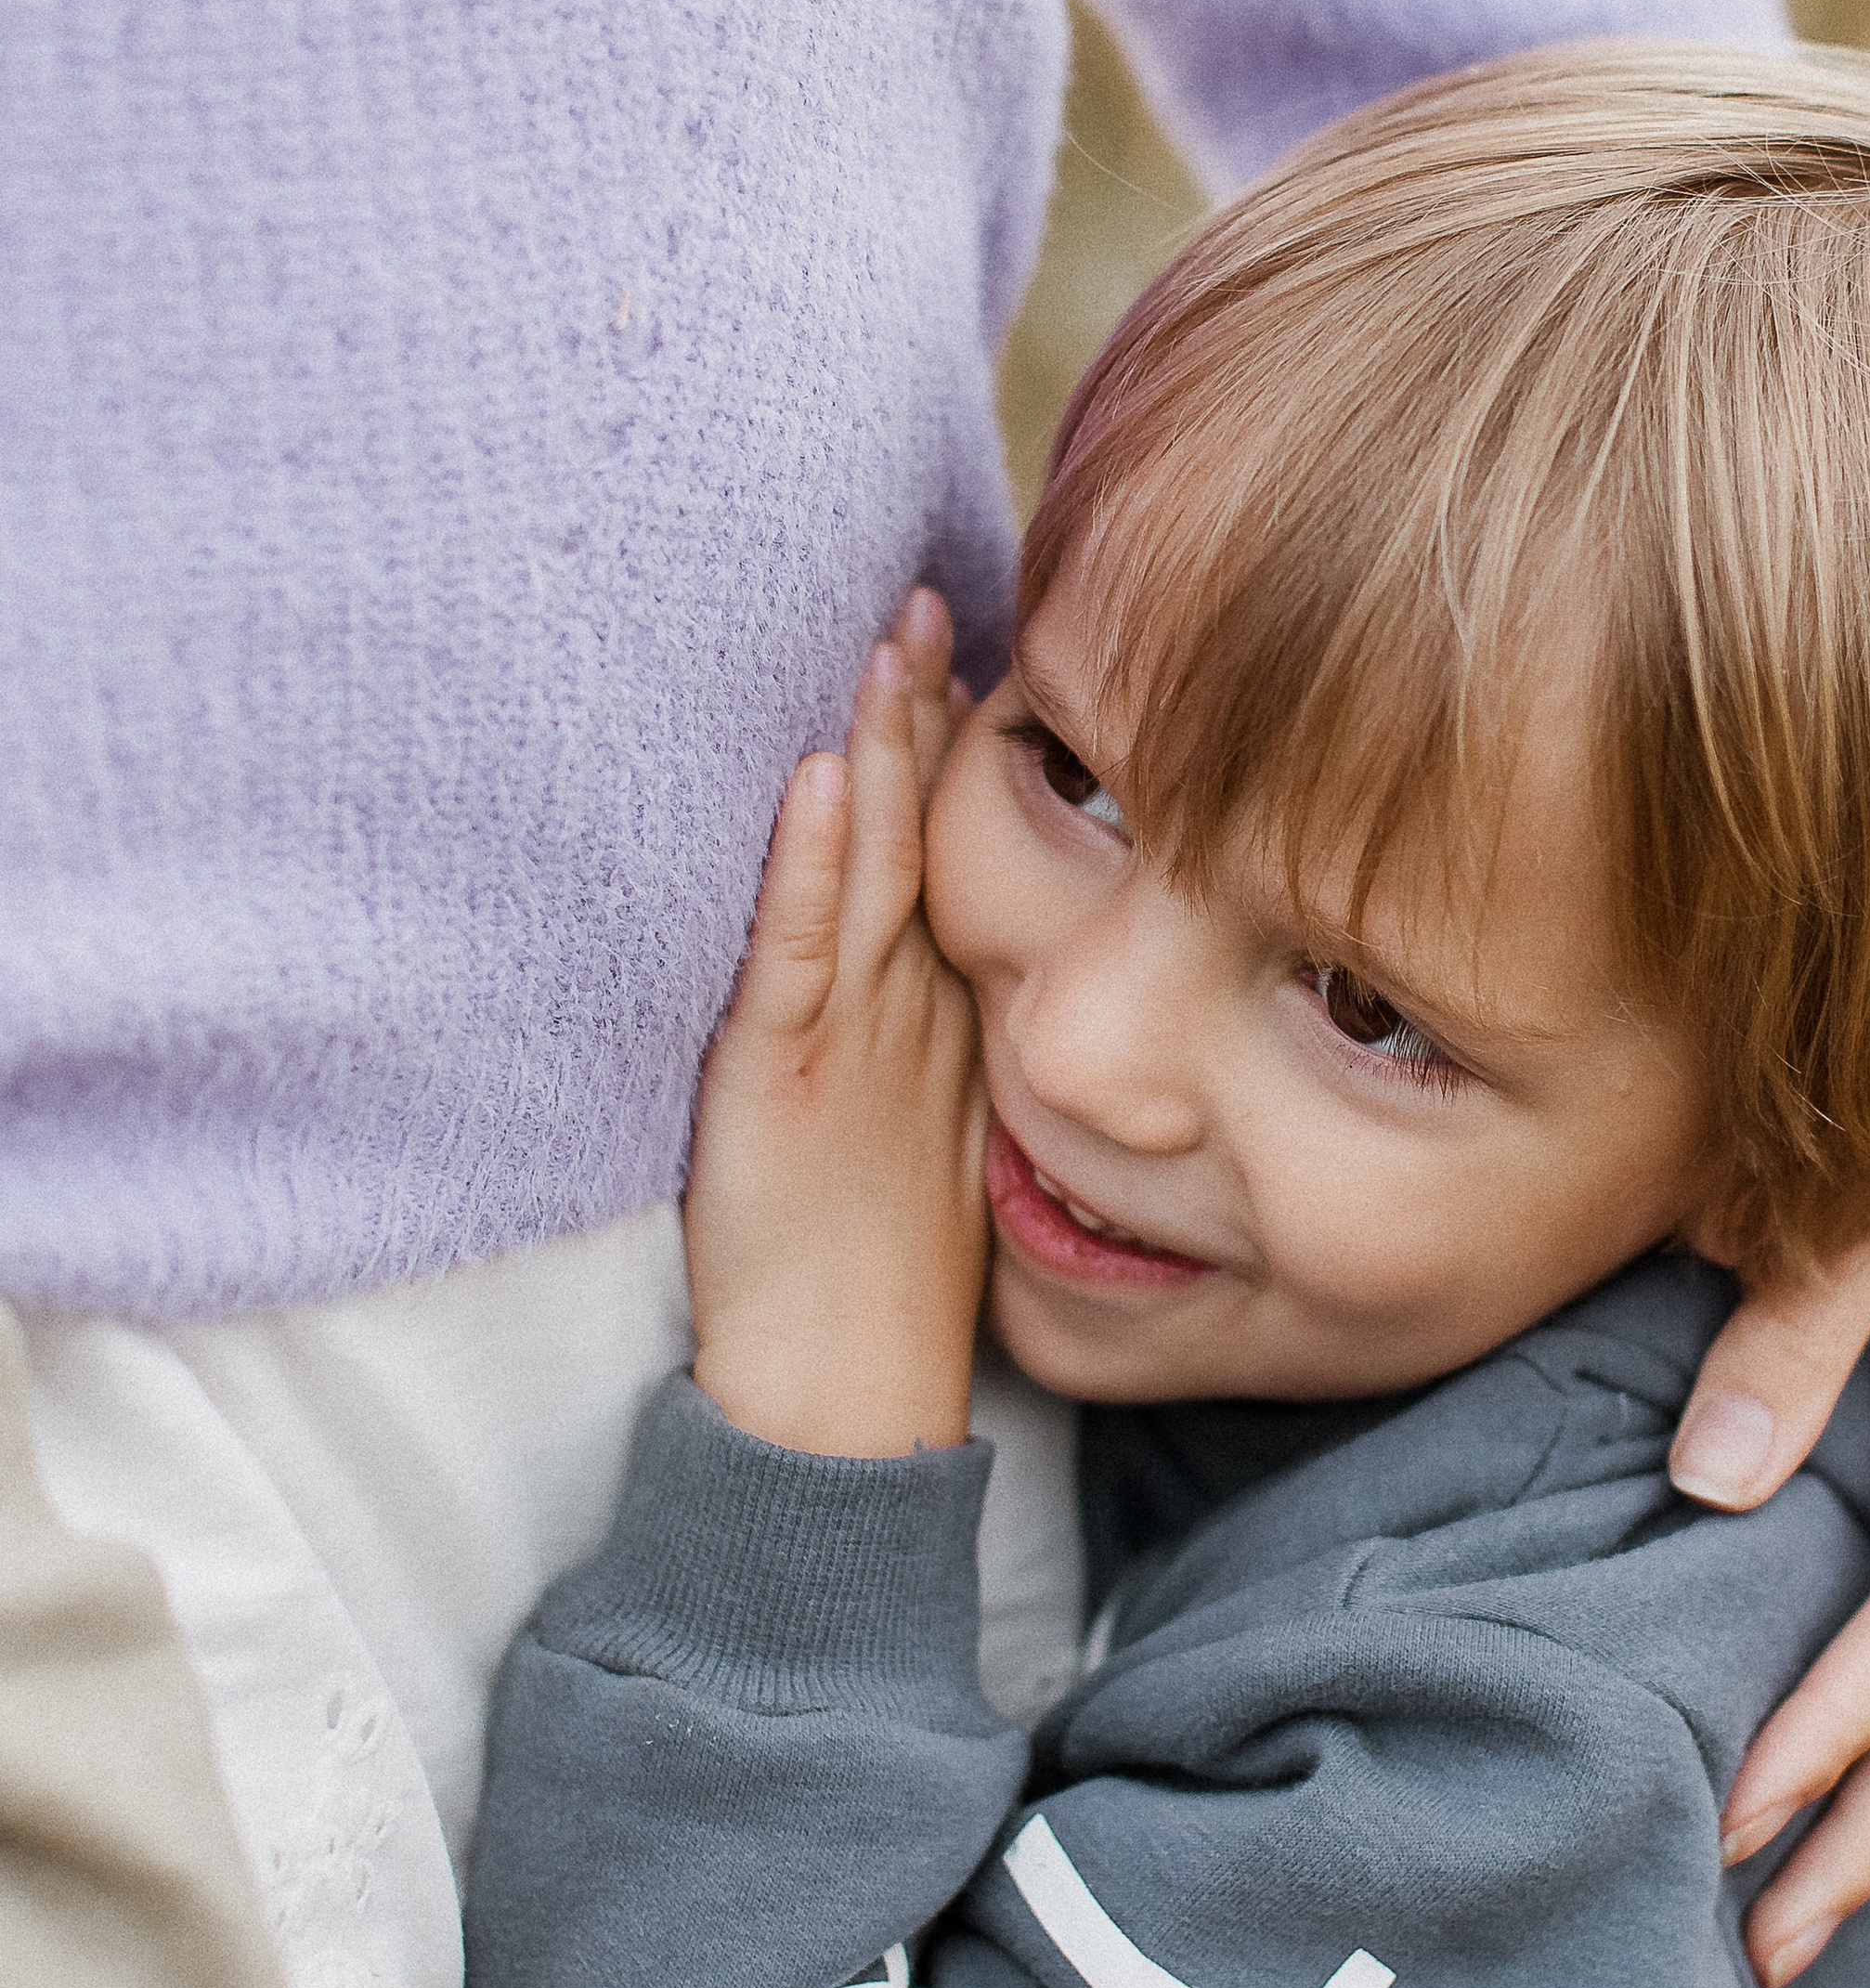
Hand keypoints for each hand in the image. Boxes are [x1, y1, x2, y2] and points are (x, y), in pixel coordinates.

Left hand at [687, 592, 986, 1457]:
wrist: (841, 1393)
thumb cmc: (862, 1286)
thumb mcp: (907, 1143)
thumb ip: (917, 1053)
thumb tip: (916, 985)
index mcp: (948, 1019)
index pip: (960, 856)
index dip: (957, 753)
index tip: (966, 649)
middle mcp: (918, 1011)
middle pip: (932, 834)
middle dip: (930, 714)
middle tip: (931, 594)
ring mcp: (861, 1037)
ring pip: (882, 866)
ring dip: (886, 750)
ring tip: (892, 641)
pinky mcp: (786, 1071)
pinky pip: (805, 947)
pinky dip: (816, 861)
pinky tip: (828, 777)